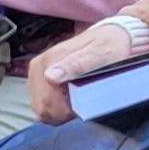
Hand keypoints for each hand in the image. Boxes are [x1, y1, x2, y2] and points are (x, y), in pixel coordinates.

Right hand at [23, 21, 140, 124]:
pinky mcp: (39, 80)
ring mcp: (37, 74)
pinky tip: (69, 101)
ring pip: (39, 108)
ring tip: (77, 103)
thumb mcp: (101, 53)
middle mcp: (39, 66)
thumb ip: (77, 64)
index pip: (47, 100)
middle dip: (62, 112)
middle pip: (41, 106)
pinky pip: (40, 104)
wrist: (111, 37)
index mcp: (50, 60)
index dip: (66, 111)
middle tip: (83, 105)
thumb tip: (50, 76)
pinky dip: (54, 108)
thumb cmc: (109, 46)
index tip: (83, 107)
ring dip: (58, 111)